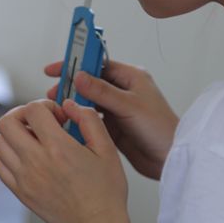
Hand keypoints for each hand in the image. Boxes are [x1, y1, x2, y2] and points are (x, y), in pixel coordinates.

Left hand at [0, 99, 128, 222]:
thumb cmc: (105, 192)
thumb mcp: (107, 150)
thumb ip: (89, 120)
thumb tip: (70, 104)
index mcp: (58, 148)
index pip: (32, 110)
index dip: (45, 105)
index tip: (58, 116)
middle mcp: (35, 161)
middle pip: (5, 122)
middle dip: (21, 115)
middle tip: (37, 122)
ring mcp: (24, 178)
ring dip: (13, 135)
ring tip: (33, 141)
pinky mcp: (20, 192)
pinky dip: (8, 157)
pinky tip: (27, 159)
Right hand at [45, 59, 177, 179]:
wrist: (170, 158)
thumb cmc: (160, 129)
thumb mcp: (128, 106)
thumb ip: (102, 91)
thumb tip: (79, 77)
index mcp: (131, 78)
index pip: (97, 64)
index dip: (76, 64)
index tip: (56, 69)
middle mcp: (124, 91)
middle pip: (90, 82)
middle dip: (71, 86)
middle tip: (54, 92)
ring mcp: (118, 109)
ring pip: (89, 101)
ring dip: (74, 103)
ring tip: (59, 108)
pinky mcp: (114, 126)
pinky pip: (92, 118)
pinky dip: (80, 118)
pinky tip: (69, 122)